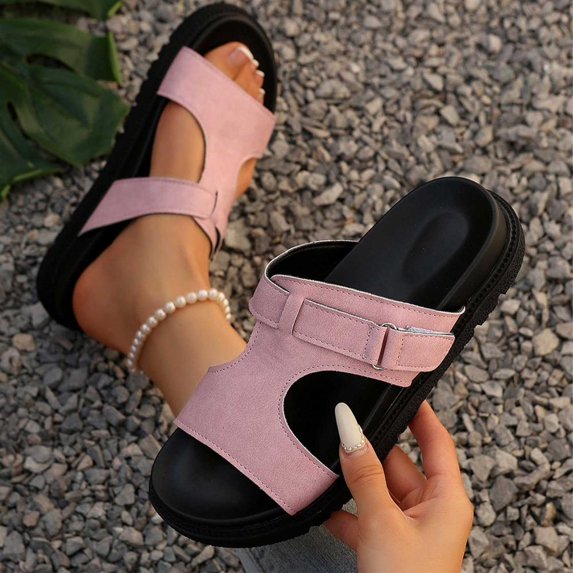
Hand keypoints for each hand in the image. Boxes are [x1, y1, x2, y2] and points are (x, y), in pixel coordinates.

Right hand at [326, 402, 473, 572]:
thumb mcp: (383, 522)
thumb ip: (364, 475)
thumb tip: (349, 429)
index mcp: (446, 499)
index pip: (436, 442)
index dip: (419, 414)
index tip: (401, 387)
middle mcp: (430, 509)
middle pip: (398, 463)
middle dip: (369, 451)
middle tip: (341, 429)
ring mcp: (407, 527)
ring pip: (377, 489)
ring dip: (352, 482)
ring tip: (325, 464)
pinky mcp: (387, 543)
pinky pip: (365, 515)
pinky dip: (344, 511)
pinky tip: (321, 505)